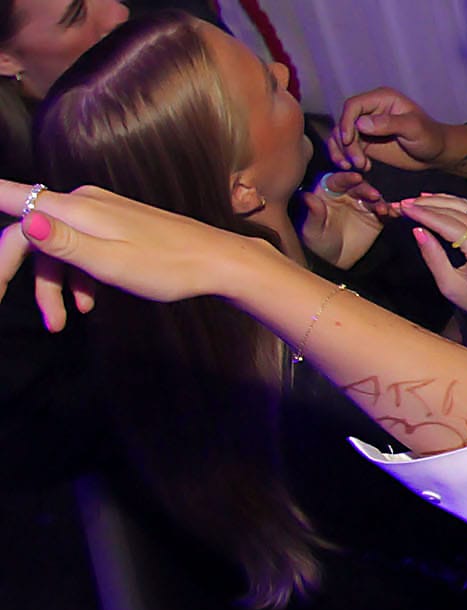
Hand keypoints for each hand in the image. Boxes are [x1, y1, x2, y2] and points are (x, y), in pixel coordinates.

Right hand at [2, 181, 269, 328]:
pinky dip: (77, 276)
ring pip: (57, 246)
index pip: (13, 204)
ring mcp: (101, 212)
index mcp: (74, 208)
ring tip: (62, 322)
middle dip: (21, 273)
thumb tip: (27, 222)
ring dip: (54, 284)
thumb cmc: (167, 266)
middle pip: (31, 233)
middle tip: (12, 305)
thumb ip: (64, 244)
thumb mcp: (110, 263)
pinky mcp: (117, 225)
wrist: (218, 261)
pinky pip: (81, 248)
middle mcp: (82, 202)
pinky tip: (87, 305)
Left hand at [299, 177, 383, 269]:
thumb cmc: (317, 242)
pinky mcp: (376, 217)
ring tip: (383, 210)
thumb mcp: (311, 230)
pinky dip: (392, 211)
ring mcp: (363, 204)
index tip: (356, 177)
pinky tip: (395, 213)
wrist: (333, 260)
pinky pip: (385, 211)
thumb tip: (308, 196)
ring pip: (374, 198)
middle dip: (367, 189)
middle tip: (374, 195)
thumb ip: (313, 213)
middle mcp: (347, 194)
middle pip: (359, 186)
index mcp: (329, 191)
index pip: (338, 180)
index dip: (347, 177)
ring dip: (380, 201)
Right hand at [329, 86, 449, 174]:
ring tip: (360, 167)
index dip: (346, 122)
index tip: (348, 141)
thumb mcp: (413, 128)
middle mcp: (370, 110)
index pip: (353, 105)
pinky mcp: (365, 142)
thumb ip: (389, 124)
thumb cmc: (430, 137)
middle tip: (358, 163)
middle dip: (347, 143)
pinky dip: (348, 158)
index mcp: (381, 98)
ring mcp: (366, 126)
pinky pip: (348, 148)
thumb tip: (361, 124)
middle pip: (345, 122)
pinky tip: (360, 168)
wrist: (436, 154)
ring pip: (342, 136)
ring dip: (345, 152)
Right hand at [401, 194, 466, 310]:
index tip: (404, 208)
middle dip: (427, 205)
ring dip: (438, 201)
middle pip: (455, 211)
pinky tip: (435, 200)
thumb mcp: (450, 285)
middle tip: (404, 203)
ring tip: (415, 200)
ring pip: (464, 206)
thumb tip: (418, 231)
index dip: (424, 214)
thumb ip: (433, 256)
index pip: (449, 224)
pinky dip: (452, 204)